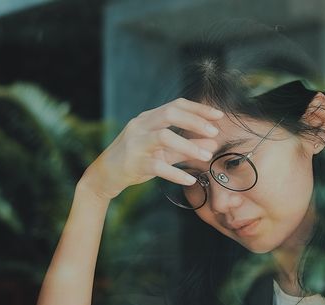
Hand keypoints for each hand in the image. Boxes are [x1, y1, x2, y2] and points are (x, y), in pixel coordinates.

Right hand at [81, 98, 222, 199]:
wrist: (105, 175)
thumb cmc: (136, 160)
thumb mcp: (162, 151)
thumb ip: (186, 147)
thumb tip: (213, 144)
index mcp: (148, 118)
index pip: (176, 105)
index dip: (199, 109)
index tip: (219, 115)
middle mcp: (141, 125)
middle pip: (170, 114)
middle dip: (195, 121)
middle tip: (215, 132)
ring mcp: (136, 143)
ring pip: (164, 137)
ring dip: (188, 146)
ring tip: (207, 157)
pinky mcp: (133, 163)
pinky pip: (157, 166)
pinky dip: (176, 173)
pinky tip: (190, 180)